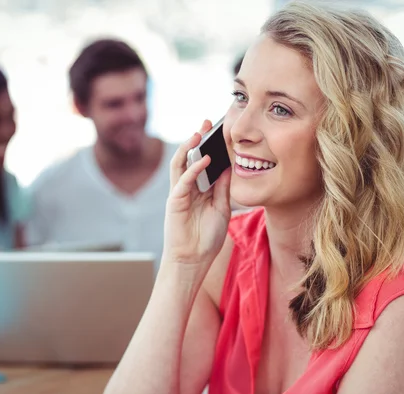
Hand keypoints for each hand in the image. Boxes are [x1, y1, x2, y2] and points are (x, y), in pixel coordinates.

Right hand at [162, 120, 231, 281]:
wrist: (193, 261)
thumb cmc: (206, 239)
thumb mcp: (222, 209)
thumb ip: (222, 188)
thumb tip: (228, 167)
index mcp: (199, 190)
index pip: (203, 163)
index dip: (209, 147)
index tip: (220, 132)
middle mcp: (187, 189)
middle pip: (190, 158)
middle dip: (197, 139)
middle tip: (207, 122)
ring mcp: (179, 194)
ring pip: (180, 164)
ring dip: (189, 147)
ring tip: (199, 132)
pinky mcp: (175, 201)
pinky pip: (183, 180)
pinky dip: (193, 168)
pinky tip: (204, 159)